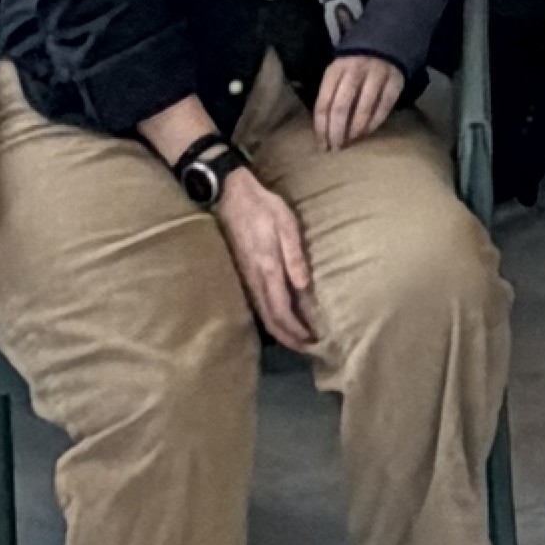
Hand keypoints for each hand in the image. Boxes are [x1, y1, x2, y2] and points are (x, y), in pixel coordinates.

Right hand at [214, 167, 320, 350]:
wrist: (231, 195)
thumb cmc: (263, 207)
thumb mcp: (286, 224)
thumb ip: (295, 255)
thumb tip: (305, 287)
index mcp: (267, 270)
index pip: (282, 311)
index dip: (297, 331)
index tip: (313, 342)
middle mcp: (254, 280)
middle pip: (271, 320)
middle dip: (290, 338)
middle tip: (309, 349)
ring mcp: (246, 278)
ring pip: (262, 315)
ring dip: (280, 332)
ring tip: (298, 340)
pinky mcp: (243, 274)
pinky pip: (257, 305)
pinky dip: (271, 319)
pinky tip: (280, 320)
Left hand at [313, 49, 411, 147]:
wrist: (384, 42)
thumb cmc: (353, 66)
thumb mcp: (337, 74)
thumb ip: (330, 95)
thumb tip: (324, 128)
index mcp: (335, 71)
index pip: (324, 103)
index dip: (322, 127)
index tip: (322, 145)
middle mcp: (354, 71)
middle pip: (341, 107)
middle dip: (337, 132)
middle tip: (336, 149)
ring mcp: (376, 75)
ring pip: (364, 108)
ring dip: (356, 130)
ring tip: (351, 142)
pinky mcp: (394, 81)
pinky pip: (384, 107)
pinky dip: (375, 123)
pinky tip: (367, 132)